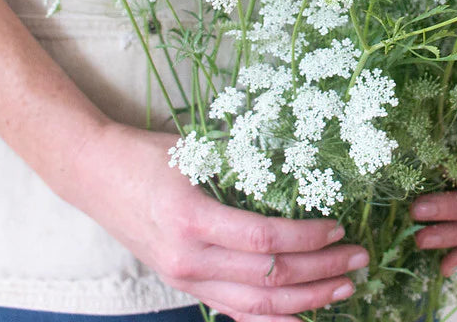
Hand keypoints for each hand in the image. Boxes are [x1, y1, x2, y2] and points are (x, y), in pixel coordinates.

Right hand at [68, 123, 368, 321]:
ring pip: (255, 306)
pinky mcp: (184, 285)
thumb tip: (302, 165)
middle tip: (360, 259)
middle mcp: (190, 259)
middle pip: (268, 279)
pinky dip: (270, 320)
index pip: (264, 241)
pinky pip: (233, 312)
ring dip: (306, 300)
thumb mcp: (197, 151)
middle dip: (321, 272)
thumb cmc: (149, 154)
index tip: (340, 228)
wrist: (96, 175)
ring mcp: (185, 279)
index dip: (308, 239)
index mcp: (193, 219)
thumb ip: (244, 165)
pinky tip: (301, 318)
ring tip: (345, 288)